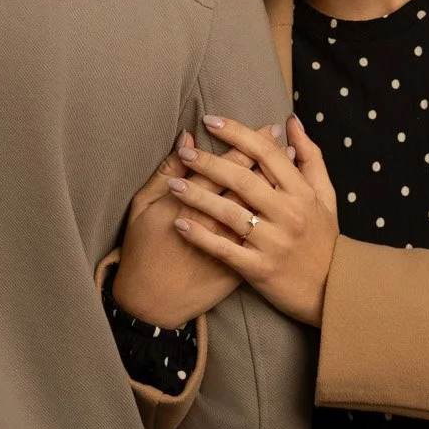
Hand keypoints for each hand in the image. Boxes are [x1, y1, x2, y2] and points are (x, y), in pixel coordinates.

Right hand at [111, 129, 273, 328]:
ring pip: (259, 207)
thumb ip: (165, 170)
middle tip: (276, 132)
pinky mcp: (240, 268)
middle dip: (263, 155)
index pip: (223, 166)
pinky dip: (274, 213)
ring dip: (274, 180)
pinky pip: (263, 235)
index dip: (242, 143)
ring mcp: (230, 247)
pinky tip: (284, 196)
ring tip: (287, 156)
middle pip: (247, 182)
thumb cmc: (141, 250)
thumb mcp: (142, 207)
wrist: (152, 303)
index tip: (259, 125)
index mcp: (187, 203)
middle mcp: (214, 222)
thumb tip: (186, 138)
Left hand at [167, 114, 339, 326]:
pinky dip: (200, 236)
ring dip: (198, 196)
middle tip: (184, 150)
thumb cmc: (324, 238)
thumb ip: (309, 156)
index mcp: (302, 193)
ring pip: (230, 213)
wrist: (331, 291)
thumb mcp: (326, 195)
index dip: (237, 133)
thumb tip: (291, 121)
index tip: (210, 121)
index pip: (266, 154)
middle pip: (243, 181)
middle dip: (209, 163)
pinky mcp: (260, 269)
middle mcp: (289, 215)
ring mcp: (274, 243)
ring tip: (173, 183)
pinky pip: (224, 249)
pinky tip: (179, 223)